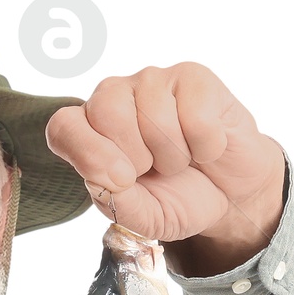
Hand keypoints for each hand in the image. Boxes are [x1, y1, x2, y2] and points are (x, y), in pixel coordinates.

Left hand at [45, 63, 286, 274]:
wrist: (229, 193)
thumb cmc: (178, 197)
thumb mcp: (144, 217)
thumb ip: (118, 203)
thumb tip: (104, 178)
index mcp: (88, 129)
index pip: (64, 127)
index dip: (90, 154)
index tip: (122, 181)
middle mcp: (113, 96)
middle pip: (106, 114)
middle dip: (138, 158)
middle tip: (155, 169)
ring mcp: (152, 81)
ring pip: (155, 118)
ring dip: (175, 156)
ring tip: (182, 157)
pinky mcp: (193, 77)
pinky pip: (196, 117)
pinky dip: (206, 147)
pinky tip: (206, 145)